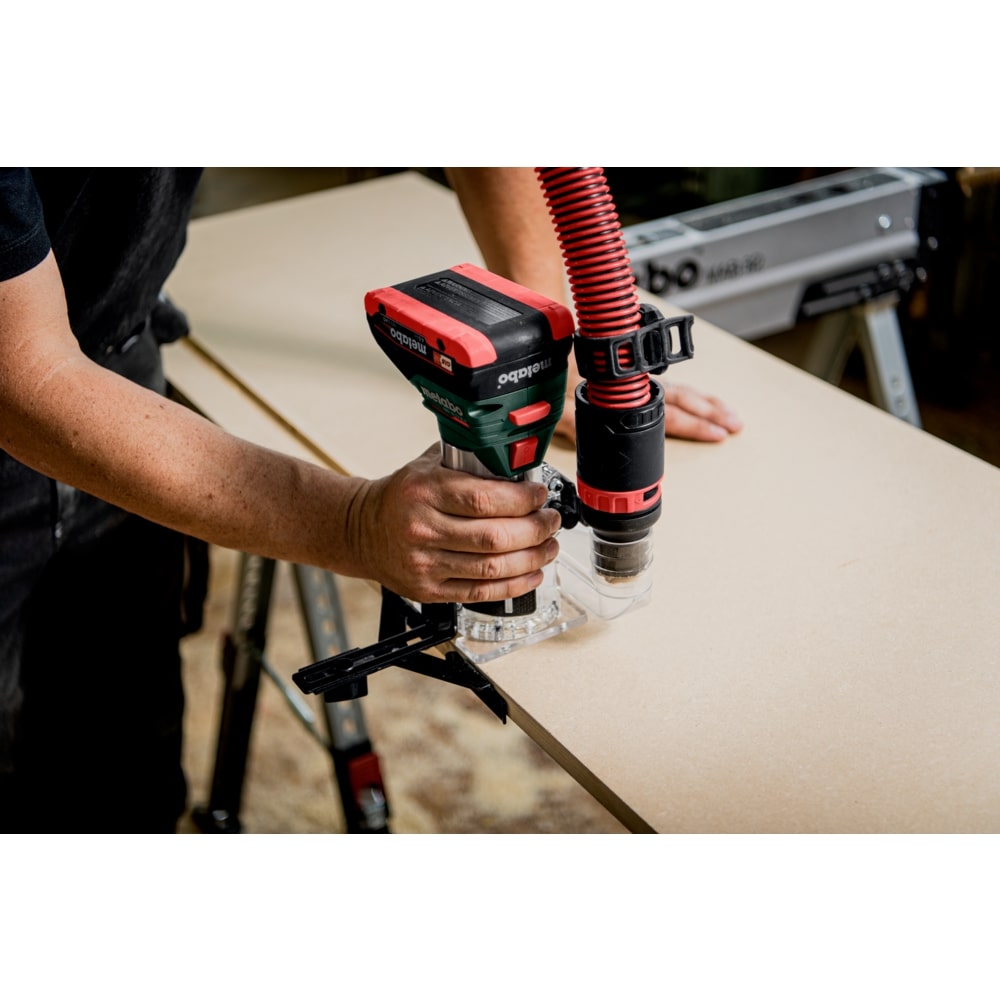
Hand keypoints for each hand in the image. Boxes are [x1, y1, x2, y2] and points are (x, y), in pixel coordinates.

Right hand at [347, 445, 561, 604]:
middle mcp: (422, 528)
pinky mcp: (429, 590)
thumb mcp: (428, 465)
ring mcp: (425, 563)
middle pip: (494, 536)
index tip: (539, 496)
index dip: (522, 500)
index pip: (484, 499)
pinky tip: (532, 573)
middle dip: (535, 530)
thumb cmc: (401, 496)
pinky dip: (514, 584)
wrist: (361, 530)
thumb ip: (468, 461)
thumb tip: (517, 463)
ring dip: (532, 558)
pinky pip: (481, 592)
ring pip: (493, 567)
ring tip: (549, 546)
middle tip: (550, 521)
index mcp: (424, 491)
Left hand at [555, 378, 742, 443]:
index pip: (672, 413)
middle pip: (685, 400)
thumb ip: (579, 423)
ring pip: (682, 390)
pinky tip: (699, 400)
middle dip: (713, 413)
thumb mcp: (566, 409)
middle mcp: (642, 384)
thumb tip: (591, 433)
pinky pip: (671, 384)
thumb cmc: (561, 375)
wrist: (555, 347)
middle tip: (735, 425)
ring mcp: (643, 378)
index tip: (719, 433)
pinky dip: (690, 394)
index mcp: (630, 394)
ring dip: (707, 403)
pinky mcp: (638, 375)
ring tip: (728, 414)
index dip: (697, 425)